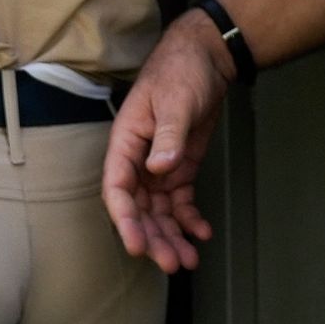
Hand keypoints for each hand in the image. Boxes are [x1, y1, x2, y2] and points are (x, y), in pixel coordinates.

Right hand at [101, 18, 229, 273]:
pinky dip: (190, 220)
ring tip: (188, 261)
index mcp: (126, 142)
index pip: (118, 189)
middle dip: (153, 238)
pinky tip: (202, 234)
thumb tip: (158, 168)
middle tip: (170, 263)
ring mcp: (158, 167)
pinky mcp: (179, 169)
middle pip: (140, 209)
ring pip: (160, 213)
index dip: (126, 220)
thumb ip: (167, 136)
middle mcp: (138, 160)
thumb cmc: (181, 72)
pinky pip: (180, 203)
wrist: (206, 60)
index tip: (137, 245)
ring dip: (171, 237)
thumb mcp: (175, 101)